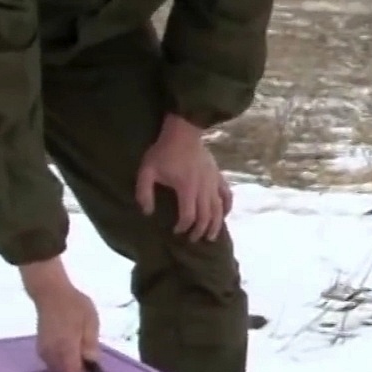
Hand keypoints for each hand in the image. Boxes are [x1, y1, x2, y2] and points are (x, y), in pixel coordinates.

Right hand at [19, 259, 99, 371]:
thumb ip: (91, 344)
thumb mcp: (90, 321)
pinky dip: (61, 361)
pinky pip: (52, 363)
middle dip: (77, 371)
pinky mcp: (40, 349)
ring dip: (68, 366)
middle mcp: (51, 353)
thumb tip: (93, 363)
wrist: (50, 293)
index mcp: (65, 346)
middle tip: (86, 355)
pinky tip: (68, 349)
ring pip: (57, 371)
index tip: (92, 362)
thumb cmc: (74, 304)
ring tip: (78, 349)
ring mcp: (43, 351)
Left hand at [136, 114, 232, 240]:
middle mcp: (203, 189)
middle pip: (206, 217)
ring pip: (219, 210)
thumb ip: (144, 192)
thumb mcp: (147, 171)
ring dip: (216, 225)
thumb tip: (147, 212)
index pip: (189, 215)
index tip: (176, 231)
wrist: (183, 131)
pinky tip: (224, 215)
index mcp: (187, 189)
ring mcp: (213, 183)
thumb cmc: (164, 151)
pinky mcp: (218, 177)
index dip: (183, 227)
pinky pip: (227, 195)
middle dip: (200, 231)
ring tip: (212, 237)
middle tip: (193, 240)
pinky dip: (227, 208)